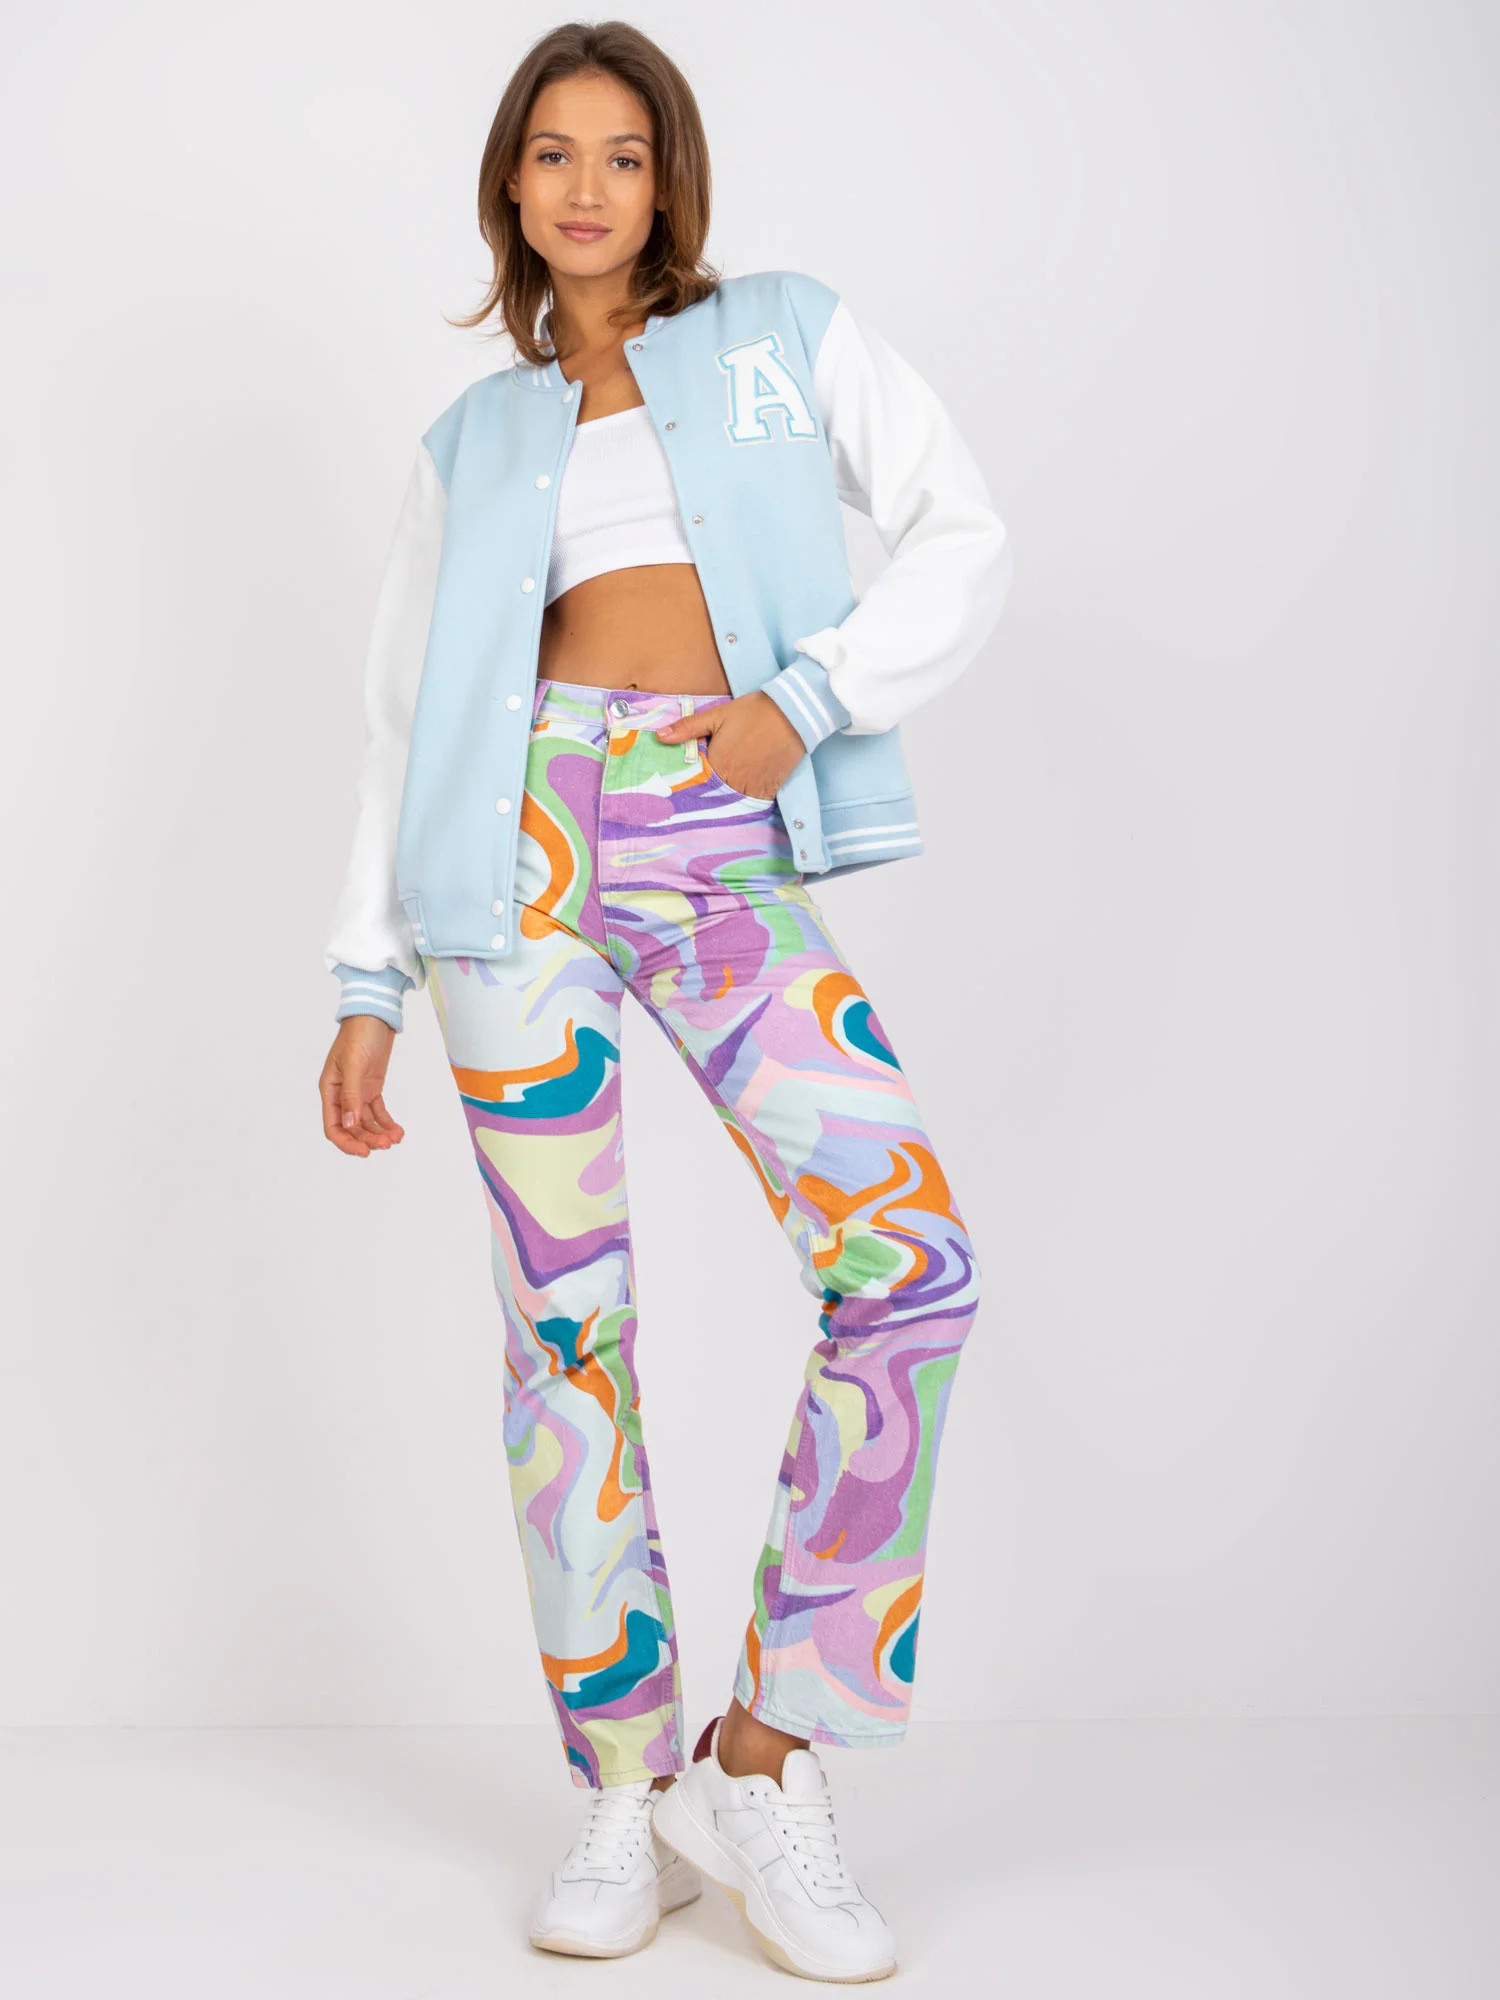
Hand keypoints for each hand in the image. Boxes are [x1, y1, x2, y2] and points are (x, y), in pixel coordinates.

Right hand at [319, 1016, 406, 1156]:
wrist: (375, 1016)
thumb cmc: (359, 1034)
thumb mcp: (354, 1064)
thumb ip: (351, 1094)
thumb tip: (350, 1123)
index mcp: (329, 1089)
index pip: (333, 1126)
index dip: (347, 1142)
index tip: (365, 1152)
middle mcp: (341, 1094)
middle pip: (352, 1128)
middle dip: (368, 1139)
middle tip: (387, 1144)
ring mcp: (357, 1092)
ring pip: (366, 1123)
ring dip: (379, 1133)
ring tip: (396, 1138)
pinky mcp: (372, 1088)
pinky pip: (378, 1112)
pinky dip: (387, 1123)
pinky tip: (398, 1131)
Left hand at [652, 691, 804, 799]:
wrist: (792, 713)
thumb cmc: (752, 712)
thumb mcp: (717, 715)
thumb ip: (687, 728)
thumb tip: (659, 736)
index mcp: (717, 764)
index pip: (698, 783)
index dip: (694, 783)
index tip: (684, 789)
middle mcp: (734, 780)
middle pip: (716, 795)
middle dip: (711, 793)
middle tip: (706, 793)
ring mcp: (753, 786)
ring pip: (735, 801)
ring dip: (729, 797)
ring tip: (726, 791)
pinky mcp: (770, 788)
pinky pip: (755, 802)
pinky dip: (749, 799)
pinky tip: (745, 790)